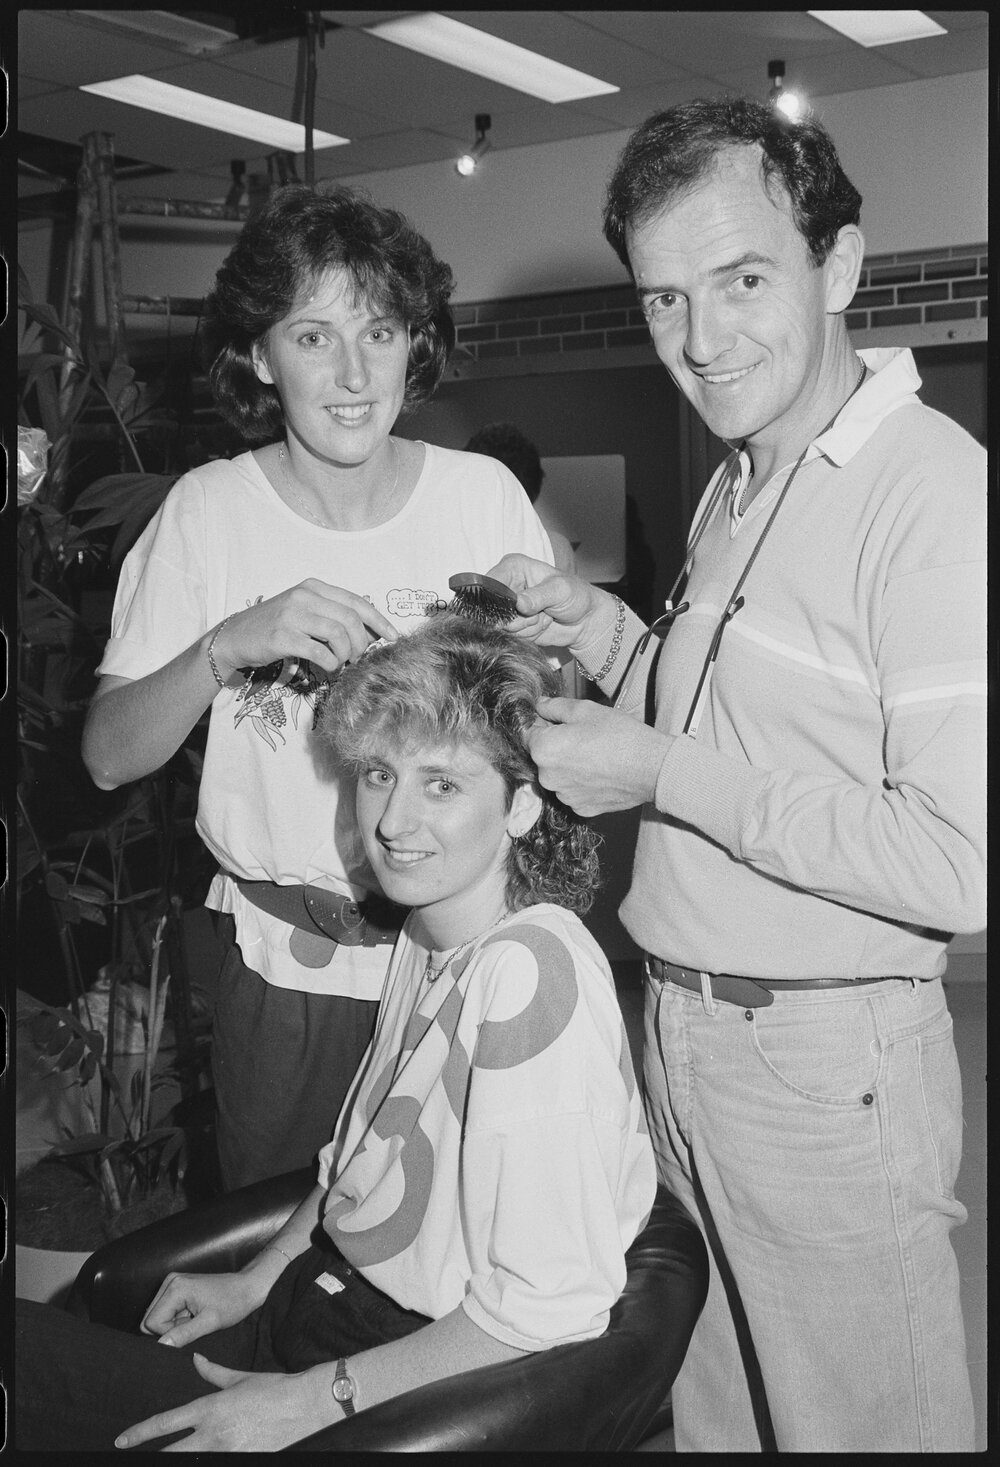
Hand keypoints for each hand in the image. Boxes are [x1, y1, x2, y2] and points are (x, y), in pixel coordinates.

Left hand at [114, 1357, 333, 1451]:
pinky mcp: (241, 1460)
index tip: (122, 1439)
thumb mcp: (239, 1378)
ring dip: (178, 1460)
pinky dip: (206, 1462)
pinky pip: (216, 1464)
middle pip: (170, 1452)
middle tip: (127, 1459)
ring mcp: (226, 1450)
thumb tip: (196, 1361)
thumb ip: (213, 1373)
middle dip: (149, 1457)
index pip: (165, 1422)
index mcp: (209, 1408)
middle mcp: (212, 1433)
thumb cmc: (272, 1388)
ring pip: (190, 1461)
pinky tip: (202, 1460)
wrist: (303, 1404)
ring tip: (163, 1461)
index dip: (139, 1433)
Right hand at [141, 1269, 266, 1348]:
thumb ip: (183, 1334)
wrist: (247, 1287)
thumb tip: (161, 1345)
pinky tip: (194, 1312)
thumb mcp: (210, 1323)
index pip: (152, 1322)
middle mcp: (170, 1281)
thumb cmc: (233, 1303)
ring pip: (158, 1316)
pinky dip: (178, 1316)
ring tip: (195, 1316)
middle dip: (170, 1327)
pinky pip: (166, 1310)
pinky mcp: (177, 1286)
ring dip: (174, 1323)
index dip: (169, 1332)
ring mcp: (173, 1282)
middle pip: (151, 1318)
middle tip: (193, 1322)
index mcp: (176, 1287)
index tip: (191, 1326)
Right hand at [212, 580, 397, 679]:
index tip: (392, 637)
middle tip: (357, 658)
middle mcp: (304, 596)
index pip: (356, 601)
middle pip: (351, 620)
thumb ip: (332, 614)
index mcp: (313, 586)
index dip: (379, 620)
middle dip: (361, 643)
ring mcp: (292, 615)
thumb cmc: (274, 626)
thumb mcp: (304, 610)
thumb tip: (370, 632)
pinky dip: (331, 664)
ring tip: (340, 663)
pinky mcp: (283, 637)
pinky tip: (327, 667)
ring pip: (339, 635)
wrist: (235, 636)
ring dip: (346, 655)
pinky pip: (321, 652)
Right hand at [486, 554, 613, 651]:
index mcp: (513, 567)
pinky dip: (529, 635)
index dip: (499, 599)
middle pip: (493, 609)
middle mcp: (507, 586)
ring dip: (527, 627)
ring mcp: (509, 608)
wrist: (585, 620)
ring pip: (503, 626)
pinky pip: (511, 637)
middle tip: (541, 612)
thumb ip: (538, 596)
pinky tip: (542, 625)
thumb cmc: (576, 595)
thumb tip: (519, 603)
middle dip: (519, 617)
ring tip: (544, 616)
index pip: (490, 582)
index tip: (521, 608)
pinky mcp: (513, 626)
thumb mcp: (560, 590)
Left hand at [528, 697, 669, 816]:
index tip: (559, 721)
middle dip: (556, 745)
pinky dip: (581, 783)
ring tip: (594, 755)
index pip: (528, 732)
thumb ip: (555, 706)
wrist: (651, 768)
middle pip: (542, 756)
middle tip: (583, 736)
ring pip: (557, 775)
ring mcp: (563, 796)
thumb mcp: (585, 710)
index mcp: (543, 749)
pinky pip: (573, 791)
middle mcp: (547, 777)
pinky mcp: (580, 808)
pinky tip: (599, 772)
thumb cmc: (619, 735)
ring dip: (568, 766)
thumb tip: (539, 705)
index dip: (542, 723)